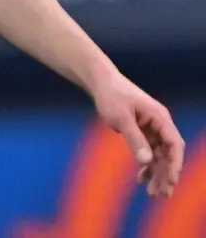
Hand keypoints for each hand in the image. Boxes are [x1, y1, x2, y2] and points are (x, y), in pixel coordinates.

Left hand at [90, 67, 185, 197]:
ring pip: (159, 155)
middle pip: (169, 153)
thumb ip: (134, 138)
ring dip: (157, 173)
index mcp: (160, 118)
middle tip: (161, 195)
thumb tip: (147, 161)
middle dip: (166, 174)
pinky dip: (146, 165)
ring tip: (152, 193)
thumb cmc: (111, 95)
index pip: (174, 144)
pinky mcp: (142, 131)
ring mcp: (152, 128)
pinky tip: (141, 179)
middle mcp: (160, 124)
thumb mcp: (121, 118)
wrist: (100, 82)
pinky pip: (148, 152)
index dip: (174, 164)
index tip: (170, 181)